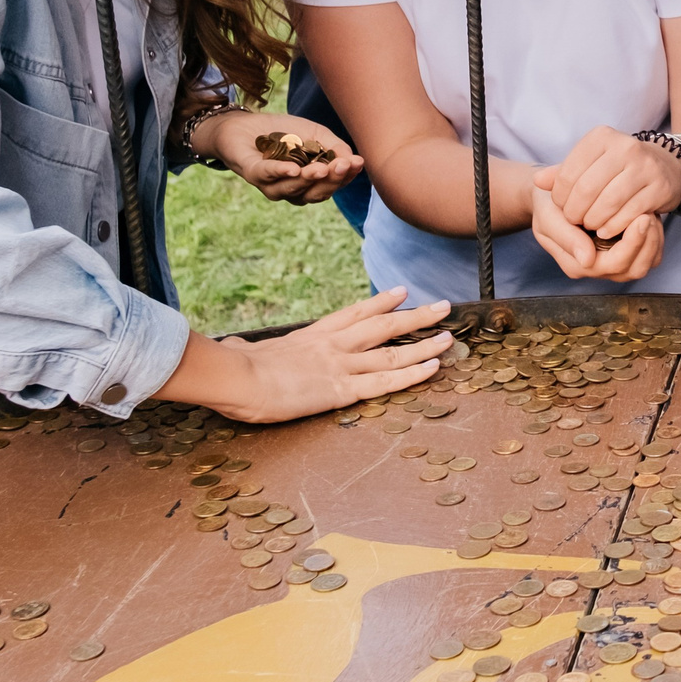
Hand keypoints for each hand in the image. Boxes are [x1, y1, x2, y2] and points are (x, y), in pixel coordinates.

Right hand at [162, 287, 452, 423]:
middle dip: (414, 316)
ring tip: (448, 335)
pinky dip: (412, 373)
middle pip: (382, 326)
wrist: (235, 377)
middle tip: (442, 306)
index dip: (379, 303)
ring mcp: (341, 366)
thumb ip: (247, 348)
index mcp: (310, 337)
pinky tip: (433, 366)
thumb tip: (234, 346)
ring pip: (392, 352)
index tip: (400, 292)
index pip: (352, 315)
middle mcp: (333, 346)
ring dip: (423, 342)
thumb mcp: (243, 351)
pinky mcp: (343, 389)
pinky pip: (386, 381)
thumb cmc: (232, 368)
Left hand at [198, 110, 365, 204]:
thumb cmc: (282, 132)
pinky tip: (293, 169)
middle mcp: (292, 189)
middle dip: (331, 181)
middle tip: (342, 166)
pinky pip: (266, 176)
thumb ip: (334, 147)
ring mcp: (271, 185)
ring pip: (292, 190)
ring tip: (321, 168)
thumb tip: (352, 160)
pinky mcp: (251, 173)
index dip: (346, 176)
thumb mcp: (315, 134)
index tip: (357, 162)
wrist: (244, 123)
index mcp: (310, 182)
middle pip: (315, 194)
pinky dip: (280, 173)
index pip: (332, 184)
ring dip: (308, 180)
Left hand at [529, 127, 680, 281]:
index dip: (559, 197)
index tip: (562, 206)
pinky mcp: (660, 187)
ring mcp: (646, 167)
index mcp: (602, 136)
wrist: (665, 167)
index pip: (567, 173)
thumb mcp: (589, 163)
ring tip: (590, 225)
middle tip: (574, 220)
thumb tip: (538, 181)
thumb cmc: (618, 167)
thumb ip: (562, 172)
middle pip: (586, 189)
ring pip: (608, 203)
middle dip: (575, 212)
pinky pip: (629, 214)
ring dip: (593, 221)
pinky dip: (613, 227)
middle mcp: (626, 146)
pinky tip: (606, 230)